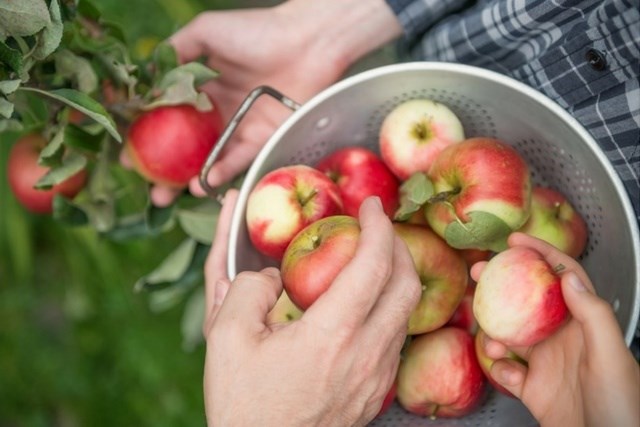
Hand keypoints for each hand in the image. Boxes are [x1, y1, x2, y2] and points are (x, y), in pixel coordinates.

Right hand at [147, 0, 401, 205]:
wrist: (307, 41)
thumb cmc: (258, 30)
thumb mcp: (207, 32)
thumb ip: (176, 52)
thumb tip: (145, 76)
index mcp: (204, 88)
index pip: (170, 118)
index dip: (149, 137)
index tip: (130, 156)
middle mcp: (220, 112)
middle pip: (188, 147)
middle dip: (168, 171)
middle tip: (151, 189)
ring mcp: (241, 127)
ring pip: (211, 159)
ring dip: (191, 179)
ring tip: (172, 194)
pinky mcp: (264, 138)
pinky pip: (239, 158)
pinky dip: (222, 170)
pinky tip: (204, 181)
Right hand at [202, 196, 420, 425]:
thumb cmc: (244, 404)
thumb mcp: (226, 339)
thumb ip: (245, 289)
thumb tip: (269, 274)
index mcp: (331, 334)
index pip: (373, 264)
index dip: (378, 226)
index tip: (371, 206)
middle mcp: (366, 353)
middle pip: (407, 284)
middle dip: (399, 245)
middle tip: (378, 227)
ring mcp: (377, 377)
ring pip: (407, 312)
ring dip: (398, 277)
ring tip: (373, 260)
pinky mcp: (377, 392)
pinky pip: (396, 338)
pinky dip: (390, 308)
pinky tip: (364, 306)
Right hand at [473, 232, 639, 426]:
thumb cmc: (621, 409)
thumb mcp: (612, 357)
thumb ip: (593, 314)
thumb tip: (567, 276)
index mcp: (585, 324)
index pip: (562, 277)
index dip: (540, 254)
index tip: (514, 241)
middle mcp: (562, 338)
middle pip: (526, 300)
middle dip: (502, 284)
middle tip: (479, 272)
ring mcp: (546, 362)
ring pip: (509, 333)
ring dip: (494, 333)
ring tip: (493, 343)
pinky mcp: (532, 387)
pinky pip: (505, 369)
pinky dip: (499, 368)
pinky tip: (506, 373)